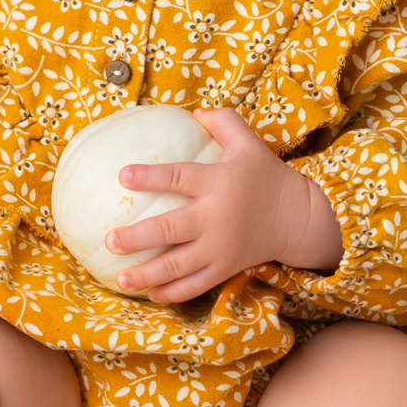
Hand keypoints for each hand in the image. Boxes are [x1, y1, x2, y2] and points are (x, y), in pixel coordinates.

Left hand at [106, 108, 342, 303]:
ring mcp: (220, 248)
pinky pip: (195, 286)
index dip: (150, 176)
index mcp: (217, 183)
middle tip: (110, 240)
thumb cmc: (265, 176)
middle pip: (170, 230)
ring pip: (178, 266)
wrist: (296, 217)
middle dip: (138, 237)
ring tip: (119, 278)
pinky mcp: (225, 268)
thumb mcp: (248, 143)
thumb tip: (193, 111)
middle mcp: (215, 218)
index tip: (122, 175)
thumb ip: (223, 121)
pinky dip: (172, 293)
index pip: (178, 177)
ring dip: (147, 275)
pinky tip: (150, 295)